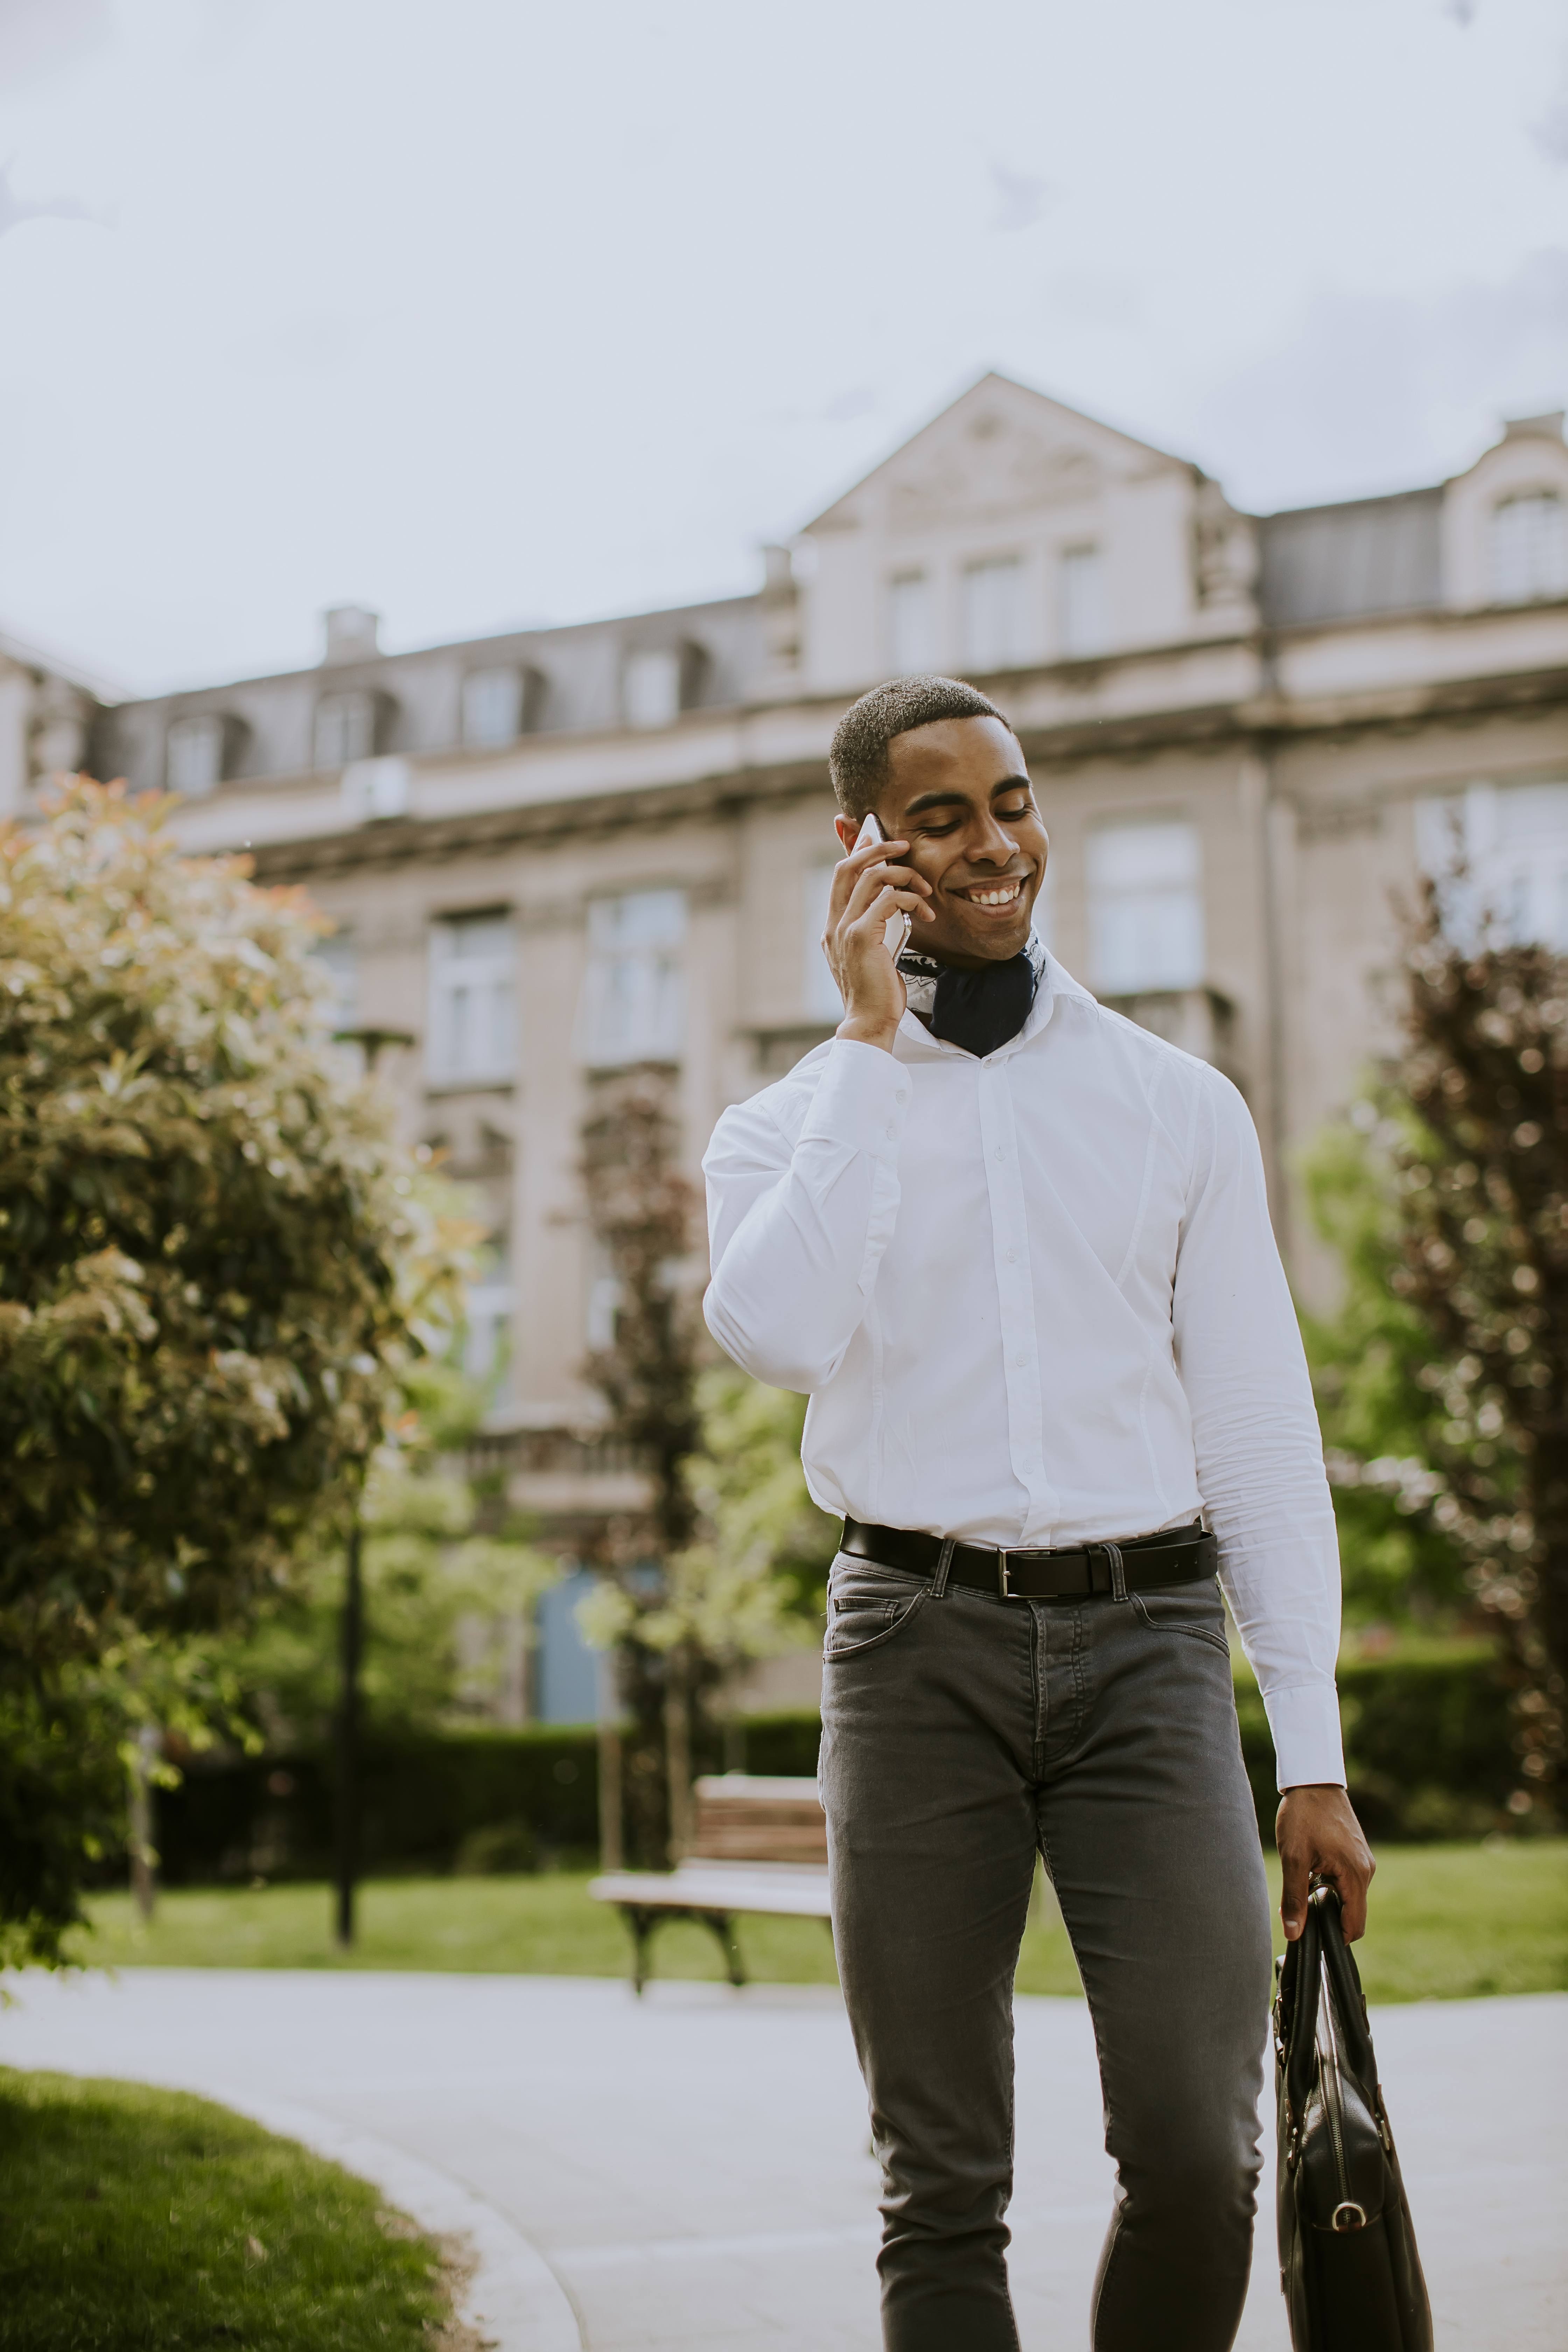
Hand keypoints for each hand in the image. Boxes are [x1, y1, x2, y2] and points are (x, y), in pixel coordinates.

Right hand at [823, 834, 933, 1052]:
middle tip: (904, 846)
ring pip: (871, 877)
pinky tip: (924, 912)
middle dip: (877, 848)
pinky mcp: (862, 936)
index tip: (875, 837)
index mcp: (833, 926)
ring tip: (924, 888)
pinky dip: (911, 899)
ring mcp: (845, 928)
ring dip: (904, 874)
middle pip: (849, 866)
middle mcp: (834, 924)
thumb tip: (891, 905)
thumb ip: (875, 927)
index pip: (841, 876)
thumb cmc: (877, 992)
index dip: (856, 850)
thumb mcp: (874, 953)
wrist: (869, 1021)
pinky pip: (889, 899)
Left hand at [1276, 1785, 1373, 1942]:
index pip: (1355, 1925)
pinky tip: (1309, 1871)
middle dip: (1328, 1917)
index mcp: (1356, 1874)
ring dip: (1327, 1898)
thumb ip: (1294, 1898)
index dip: (1336, 1937)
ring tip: (1301, 1884)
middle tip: (1300, 1909)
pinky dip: (1330, 1883)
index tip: (1314, 1938)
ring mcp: (1363, 1860)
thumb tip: (1294, 1934)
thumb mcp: (1293, 1858)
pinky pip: (1347, 1879)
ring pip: (1348, 1895)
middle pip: (1352, 1912)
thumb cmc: (1303, 1815)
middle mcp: (1366, 1870)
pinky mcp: (1356, 1852)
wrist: (1313, 1780)